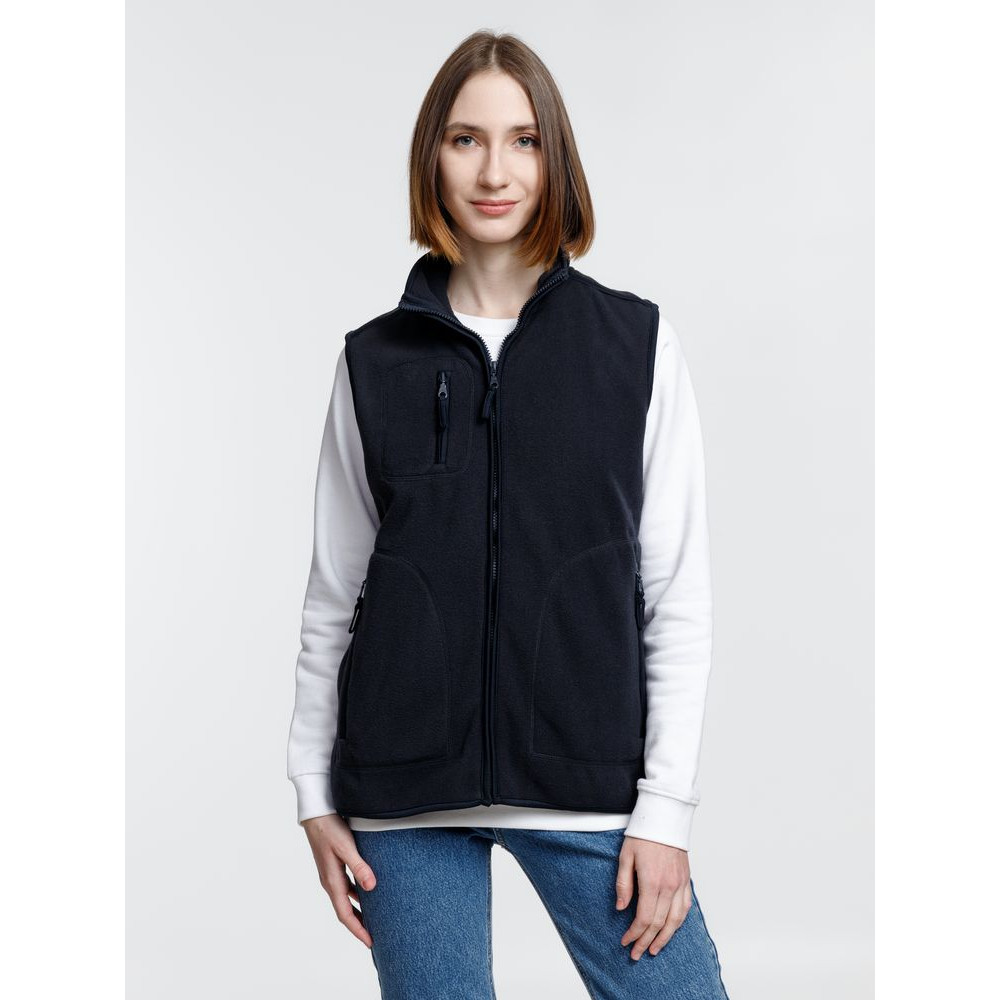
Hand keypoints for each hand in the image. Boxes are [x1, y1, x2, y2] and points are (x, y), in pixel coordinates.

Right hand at [302, 813, 377, 948]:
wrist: (316, 814)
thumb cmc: (330, 829)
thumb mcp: (346, 847)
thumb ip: (359, 866)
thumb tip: (371, 888)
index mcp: (332, 882)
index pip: (345, 914)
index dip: (358, 930)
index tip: (370, 942)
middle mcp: (330, 882)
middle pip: (345, 911)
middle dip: (358, 925)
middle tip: (375, 937)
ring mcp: (331, 874)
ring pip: (346, 900)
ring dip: (358, 911)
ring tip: (374, 919)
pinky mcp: (334, 866)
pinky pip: (347, 888)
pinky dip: (357, 896)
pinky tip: (368, 893)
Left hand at [615, 835, 691, 959]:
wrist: (664, 817)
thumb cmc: (642, 834)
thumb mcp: (625, 856)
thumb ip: (624, 884)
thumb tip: (621, 908)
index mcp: (652, 882)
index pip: (644, 918)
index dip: (635, 933)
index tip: (626, 941)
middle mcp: (669, 886)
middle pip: (659, 923)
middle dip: (647, 941)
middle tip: (637, 953)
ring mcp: (680, 884)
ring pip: (675, 920)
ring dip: (665, 938)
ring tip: (655, 949)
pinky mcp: (686, 880)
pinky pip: (686, 907)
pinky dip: (679, 922)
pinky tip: (672, 929)